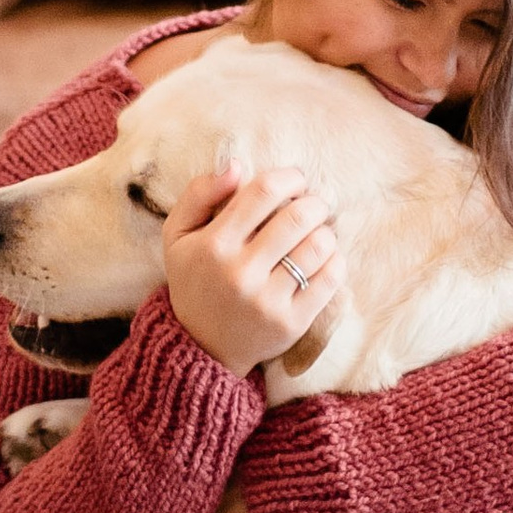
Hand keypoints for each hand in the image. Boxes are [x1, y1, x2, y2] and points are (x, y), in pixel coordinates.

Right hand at [163, 168, 340, 376]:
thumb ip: (199, 194)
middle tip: (313, 205)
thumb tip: (237, 166)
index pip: (263, 192)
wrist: (202, 347)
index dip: (289, 177)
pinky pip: (331, 279)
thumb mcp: (177, 235)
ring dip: (325, 231)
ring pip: (319, 245)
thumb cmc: (195, 280)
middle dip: (314, 203)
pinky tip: (322, 259)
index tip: (296, 180)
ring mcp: (267, 300)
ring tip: (316, 233)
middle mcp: (240, 272)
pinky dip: (334, 260)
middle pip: (298, 217)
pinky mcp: (291, 322)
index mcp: (213, 245)